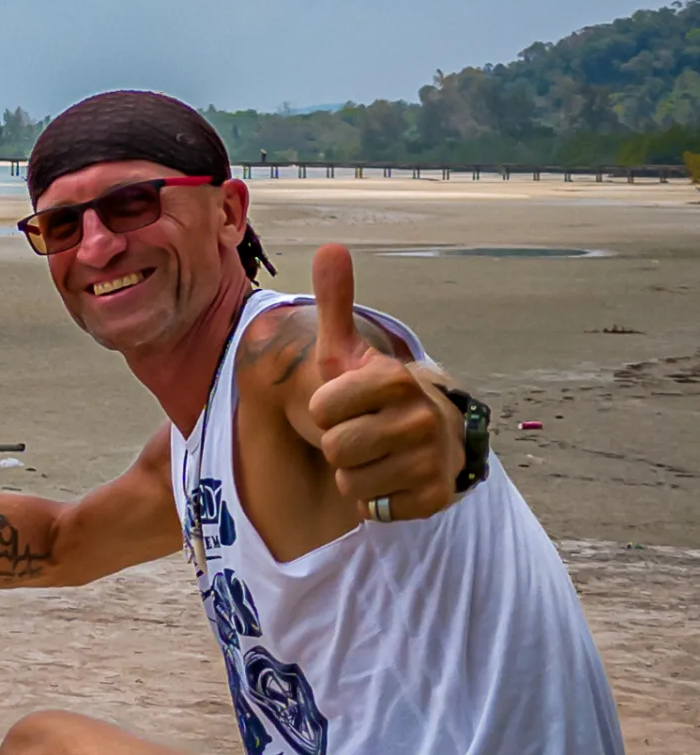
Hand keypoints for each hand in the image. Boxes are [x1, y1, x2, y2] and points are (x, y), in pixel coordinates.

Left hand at [306, 245, 465, 520]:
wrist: (431, 434)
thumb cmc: (374, 393)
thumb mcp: (349, 351)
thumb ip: (336, 303)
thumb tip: (331, 246)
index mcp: (395, 378)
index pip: (320, 410)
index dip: (324, 410)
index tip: (345, 403)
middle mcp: (421, 416)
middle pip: (334, 448)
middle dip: (338, 444)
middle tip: (360, 431)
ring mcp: (433, 458)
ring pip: (350, 482)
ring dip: (352, 474)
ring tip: (374, 454)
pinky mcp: (435, 496)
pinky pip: (373, 508)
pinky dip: (374, 498)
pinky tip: (390, 477)